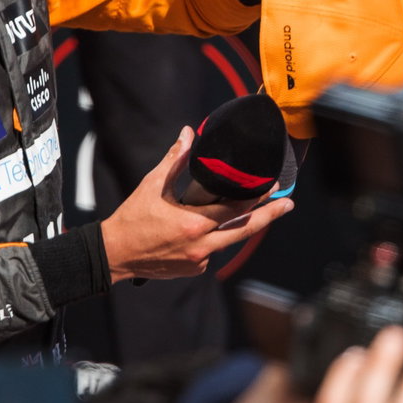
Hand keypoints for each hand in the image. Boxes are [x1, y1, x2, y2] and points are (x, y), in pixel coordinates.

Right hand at [100, 126, 294, 281]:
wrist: (114, 254)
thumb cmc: (132, 218)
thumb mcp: (152, 185)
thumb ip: (174, 160)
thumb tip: (187, 133)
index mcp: (193, 224)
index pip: (236, 210)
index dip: (258, 198)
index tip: (274, 188)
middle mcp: (201, 246)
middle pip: (245, 230)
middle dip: (269, 216)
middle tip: (288, 204)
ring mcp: (199, 261)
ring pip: (227, 241)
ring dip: (235, 226)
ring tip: (245, 210)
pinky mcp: (194, 269)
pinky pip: (211, 251)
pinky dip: (210, 239)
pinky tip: (197, 231)